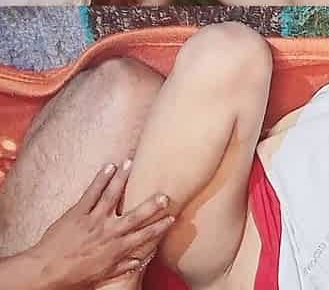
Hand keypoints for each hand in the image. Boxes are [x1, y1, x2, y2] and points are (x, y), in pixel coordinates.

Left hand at [30, 162, 173, 289]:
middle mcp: (108, 232)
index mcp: (116, 248)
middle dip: (151, 205)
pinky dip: (100, 178)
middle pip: (134, 215)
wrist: (44, 271)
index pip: (143, 236)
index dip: (159, 226)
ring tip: (132, 164)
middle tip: (164, 194)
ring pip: (112, 196)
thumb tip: (139, 260)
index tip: (172, 217)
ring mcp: (93, 220)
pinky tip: (109, 166)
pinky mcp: (77, 212)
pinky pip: (91, 192)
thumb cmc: (73, 275)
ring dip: (123, 179)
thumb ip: (121, 266)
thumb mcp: (101, 275)